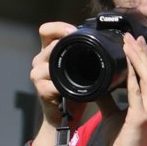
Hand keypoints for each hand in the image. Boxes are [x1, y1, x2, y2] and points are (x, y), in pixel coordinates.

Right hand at [29, 22, 88, 145]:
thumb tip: (107, 42)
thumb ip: (85, 56)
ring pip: (49, 61)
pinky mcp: (41, 90)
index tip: (73, 31)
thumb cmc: (74, 94)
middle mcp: (40, 61)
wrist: (64, 118)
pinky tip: (74, 90)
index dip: (59, 27)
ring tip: (82, 69)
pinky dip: (65, 87)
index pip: (47, 30)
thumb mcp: (81, 71)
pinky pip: (52, 83)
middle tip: (83, 48)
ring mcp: (38, 75)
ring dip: (66, 63)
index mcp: (49, 52)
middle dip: (65, 42)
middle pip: (48, 42)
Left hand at [94, 33, 146, 145]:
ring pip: (146, 76)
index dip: (140, 58)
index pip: (146, 76)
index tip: (132, 43)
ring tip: (128, 41)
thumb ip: (108, 100)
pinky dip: (133, 72)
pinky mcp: (143, 115)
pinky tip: (127, 61)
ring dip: (137, 57)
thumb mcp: (112, 117)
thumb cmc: (123, 145)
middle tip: (130, 35)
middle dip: (140, 51)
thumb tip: (98, 85)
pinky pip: (138, 88)